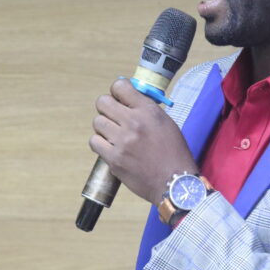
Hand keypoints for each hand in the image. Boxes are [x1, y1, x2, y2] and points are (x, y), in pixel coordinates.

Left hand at [90, 78, 198, 204]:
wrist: (175, 182)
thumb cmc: (173, 153)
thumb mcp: (166, 123)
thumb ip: (145, 109)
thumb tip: (127, 99)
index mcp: (148, 111)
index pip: (119, 86)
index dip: (117, 92)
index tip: (119, 99)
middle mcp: (133, 123)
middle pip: (102, 102)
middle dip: (107, 107)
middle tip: (114, 116)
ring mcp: (122, 142)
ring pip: (97, 122)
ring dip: (104, 127)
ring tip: (114, 135)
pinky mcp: (114, 159)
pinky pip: (94, 142)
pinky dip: (100, 143)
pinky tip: (111, 147)